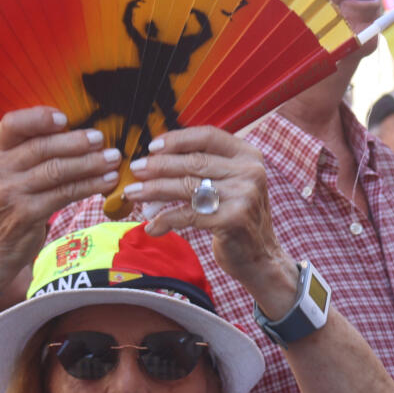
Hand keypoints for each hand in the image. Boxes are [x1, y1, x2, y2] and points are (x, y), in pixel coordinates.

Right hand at [0, 107, 120, 292]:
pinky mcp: (26, 214)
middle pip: (41, 147)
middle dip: (76, 142)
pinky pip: (65, 194)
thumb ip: (31, 153)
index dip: (39, 117)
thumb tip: (78, 131)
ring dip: (89, 163)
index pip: (12, 124)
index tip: (65, 118)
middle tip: (101, 139)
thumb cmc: (12, 205)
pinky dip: (89, 185)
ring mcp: (10, 193)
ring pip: (57, 170)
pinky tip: (107, 182)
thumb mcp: (11, 174)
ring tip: (112, 159)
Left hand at [121, 126, 297, 313]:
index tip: (152, 146)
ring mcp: (243, 195)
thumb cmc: (235, 215)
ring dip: (154, 190)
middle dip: (158, 165)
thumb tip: (156, 155)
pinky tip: (152, 226)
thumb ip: (205, 166)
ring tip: (133, 194)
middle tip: (135, 170)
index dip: (177, 139)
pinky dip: (165, 220)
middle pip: (193, 162)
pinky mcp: (232, 220)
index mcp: (248, 155)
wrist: (260, 256)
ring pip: (187, 187)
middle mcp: (249, 171)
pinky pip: (188, 215)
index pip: (208, 136)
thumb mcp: (229, 183)